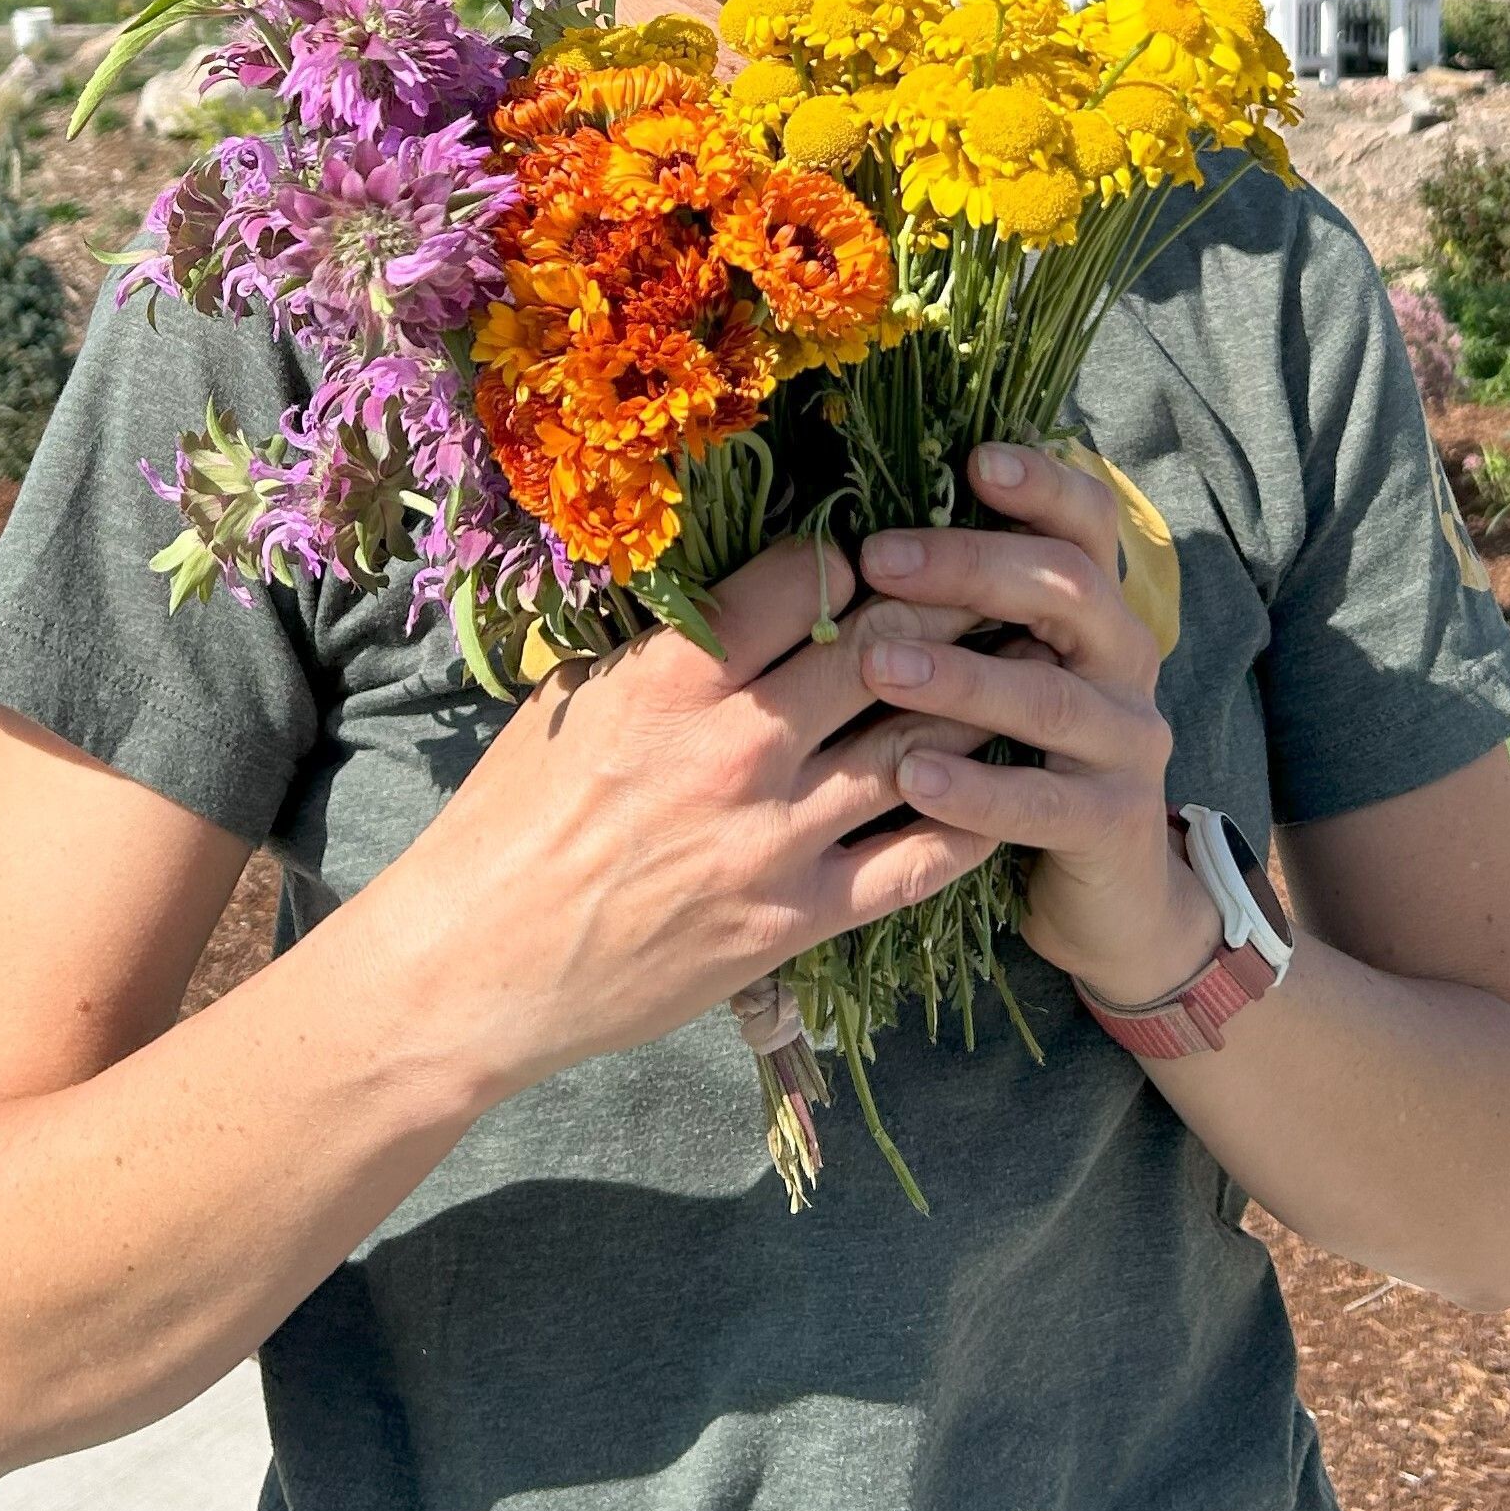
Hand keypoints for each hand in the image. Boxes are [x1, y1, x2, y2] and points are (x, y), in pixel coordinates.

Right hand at [393, 532, 999, 1097]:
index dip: (859, 551)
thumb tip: (742, 580)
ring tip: (1030, 667)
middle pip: (887, 645)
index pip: (812, 575)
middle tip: (1003, 578)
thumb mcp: (577, 695)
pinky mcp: (796, 919)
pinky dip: (969, 818)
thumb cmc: (512, 817)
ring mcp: (776, 836)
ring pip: (918, 742)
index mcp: (678, 673)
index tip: (890, 546)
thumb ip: (668, 640)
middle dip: (954, 601)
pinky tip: (998, 788)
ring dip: (982, 699)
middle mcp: (741, 744)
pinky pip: (917, 861)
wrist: (479, 965)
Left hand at [853, 442, 1216, 1010]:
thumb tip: (857, 531)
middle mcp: (1124, 662)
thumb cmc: (1020, 757)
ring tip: (877, 663)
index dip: (1042, 485)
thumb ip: (963, 606)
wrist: (1106, 892)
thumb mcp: (1004, 667)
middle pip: (1070, 589)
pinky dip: (978, 789)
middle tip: (881, 558)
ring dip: (961, 675)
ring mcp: (1128, 743)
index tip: (975, 458)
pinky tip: (912, 778)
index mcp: (1094, 612)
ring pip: (1051, 697)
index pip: (1087, 525)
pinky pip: (1046, 803)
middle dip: (974, 566)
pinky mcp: (1116, 823)